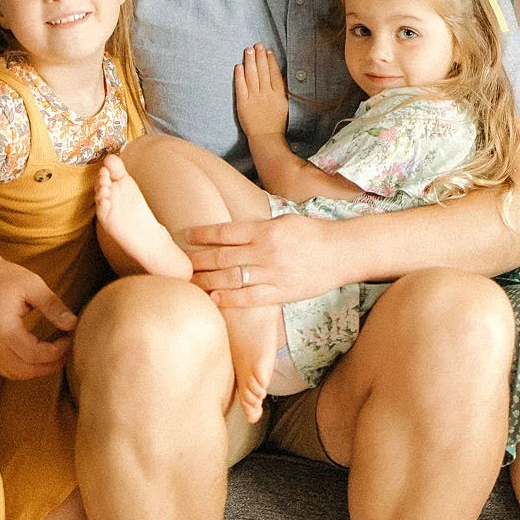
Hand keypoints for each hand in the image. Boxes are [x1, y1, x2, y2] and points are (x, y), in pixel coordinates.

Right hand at [0, 253, 76, 379]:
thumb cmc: (3, 277)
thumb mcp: (33, 285)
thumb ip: (53, 306)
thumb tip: (74, 324)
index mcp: (2, 328)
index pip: (34, 355)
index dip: (57, 352)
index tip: (69, 339)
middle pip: (26, 370)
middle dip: (50, 365)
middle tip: (66, 351)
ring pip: (15, 374)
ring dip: (38, 369)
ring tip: (55, 353)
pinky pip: (5, 369)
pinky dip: (24, 367)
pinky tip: (37, 354)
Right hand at [94, 151, 127, 226]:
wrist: (141, 229)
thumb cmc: (134, 206)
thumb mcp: (126, 183)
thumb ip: (118, 170)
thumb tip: (108, 156)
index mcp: (111, 184)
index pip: (104, 174)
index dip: (105, 170)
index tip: (108, 165)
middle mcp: (106, 194)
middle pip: (99, 184)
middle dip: (101, 179)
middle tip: (105, 176)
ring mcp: (104, 206)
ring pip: (99, 196)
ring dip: (101, 191)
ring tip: (106, 188)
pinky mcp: (105, 217)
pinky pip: (101, 210)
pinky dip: (103, 205)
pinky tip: (106, 201)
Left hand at [182, 213, 339, 307]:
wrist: (342, 253)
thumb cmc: (312, 234)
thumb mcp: (284, 221)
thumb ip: (257, 228)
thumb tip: (229, 231)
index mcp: (266, 230)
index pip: (226, 232)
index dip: (203, 234)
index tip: (186, 236)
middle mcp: (266, 252)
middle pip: (222, 257)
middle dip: (197, 260)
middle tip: (177, 262)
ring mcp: (273, 274)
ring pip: (231, 278)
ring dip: (207, 280)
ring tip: (188, 282)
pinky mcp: (281, 293)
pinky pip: (249, 298)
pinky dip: (229, 299)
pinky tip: (213, 298)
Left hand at [234, 44, 289, 140]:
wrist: (266, 138)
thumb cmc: (277, 124)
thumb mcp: (285, 105)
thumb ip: (281, 90)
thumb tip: (279, 76)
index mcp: (278, 94)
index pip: (274, 73)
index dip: (270, 60)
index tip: (268, 50)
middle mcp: (266, 94)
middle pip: (263, 71)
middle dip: (260, 56)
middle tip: (257, 45)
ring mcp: (254, 98)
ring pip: (252, 75)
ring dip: (250, 61)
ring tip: (248, 50)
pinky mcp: (243, 104)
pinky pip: (241, 86)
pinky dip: (239, 75)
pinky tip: (239, 66)